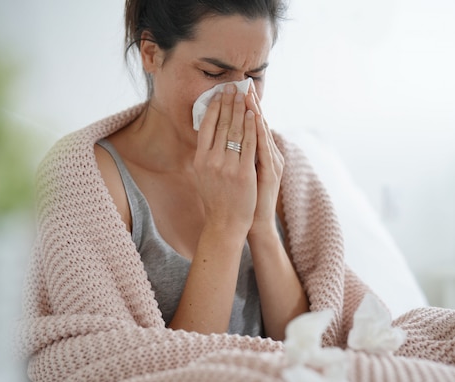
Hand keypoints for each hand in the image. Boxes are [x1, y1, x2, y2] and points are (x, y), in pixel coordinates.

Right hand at [195, 84, 258, 233]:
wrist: (225, 223)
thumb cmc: (216, 199)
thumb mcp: (202, 175)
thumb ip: (205, 155)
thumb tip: (207, 132)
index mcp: (200, 159)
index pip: (206, 126)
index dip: (214, 107)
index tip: (220, 93)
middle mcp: (211, 161)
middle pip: (222, 125)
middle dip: (228, 103)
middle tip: (233, 86)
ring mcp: (228, 167)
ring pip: (236, 131)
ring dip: (241, 110)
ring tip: (244, 95)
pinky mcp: (244, 173)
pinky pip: (249, 145)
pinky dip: (252, 128)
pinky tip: (254, 115)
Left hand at [245, 85, 283, 236]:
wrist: (247, 222)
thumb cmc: (241, 199)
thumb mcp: (238, 172)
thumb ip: (236, 154)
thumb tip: (223, 137)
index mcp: (263, 155)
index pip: (254, 125)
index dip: (247, 107)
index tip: (239, 89)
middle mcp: (270, 155)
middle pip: (259, 124)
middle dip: (250, 104)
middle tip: (243, 84)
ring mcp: (271, 163)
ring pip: (262, 132)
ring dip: (255, 112)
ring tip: (248, 94)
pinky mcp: (269, 172)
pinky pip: (263, 147)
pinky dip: (259, 131)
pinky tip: (255, 118)